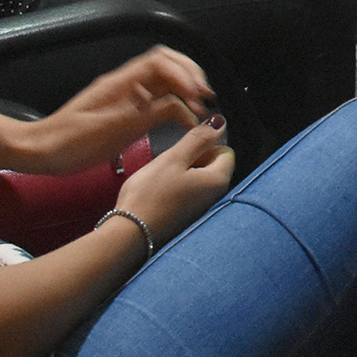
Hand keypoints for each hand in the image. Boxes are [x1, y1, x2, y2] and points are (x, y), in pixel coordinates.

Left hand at [17, 46, 214, 173]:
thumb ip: (151, 113)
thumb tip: (182, 105)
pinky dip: (173, 105)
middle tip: (205, 98)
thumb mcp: (116, 129)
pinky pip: (155, 100)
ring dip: (184, 91)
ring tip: (198, 109)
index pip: (161, 62)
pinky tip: (180, 119)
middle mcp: (125, 84)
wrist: (43, 152)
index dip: (184, 74)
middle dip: (190, 77)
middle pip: (166, 65)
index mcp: (121, 82)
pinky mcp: (125, 112)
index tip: (198, 96)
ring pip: (163, 82)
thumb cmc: (70, 142)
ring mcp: (126, 97)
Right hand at [116, 113, 235, 240]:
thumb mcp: (173, 158)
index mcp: (218, 180)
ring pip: (199, 179)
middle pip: (213, 165)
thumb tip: (219, 123)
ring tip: (162, 180)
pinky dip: (177, 189)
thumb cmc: (150, 195)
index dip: (204, 146)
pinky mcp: (189, 217)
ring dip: (183, 173)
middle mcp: (217, 197)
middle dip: (193, 159)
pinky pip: (189, 194)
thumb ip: (198, 139)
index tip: (183, 152)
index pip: (226, 151)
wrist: (130, 233)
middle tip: (170, 165)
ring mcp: (203, 209)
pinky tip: (160, 194)